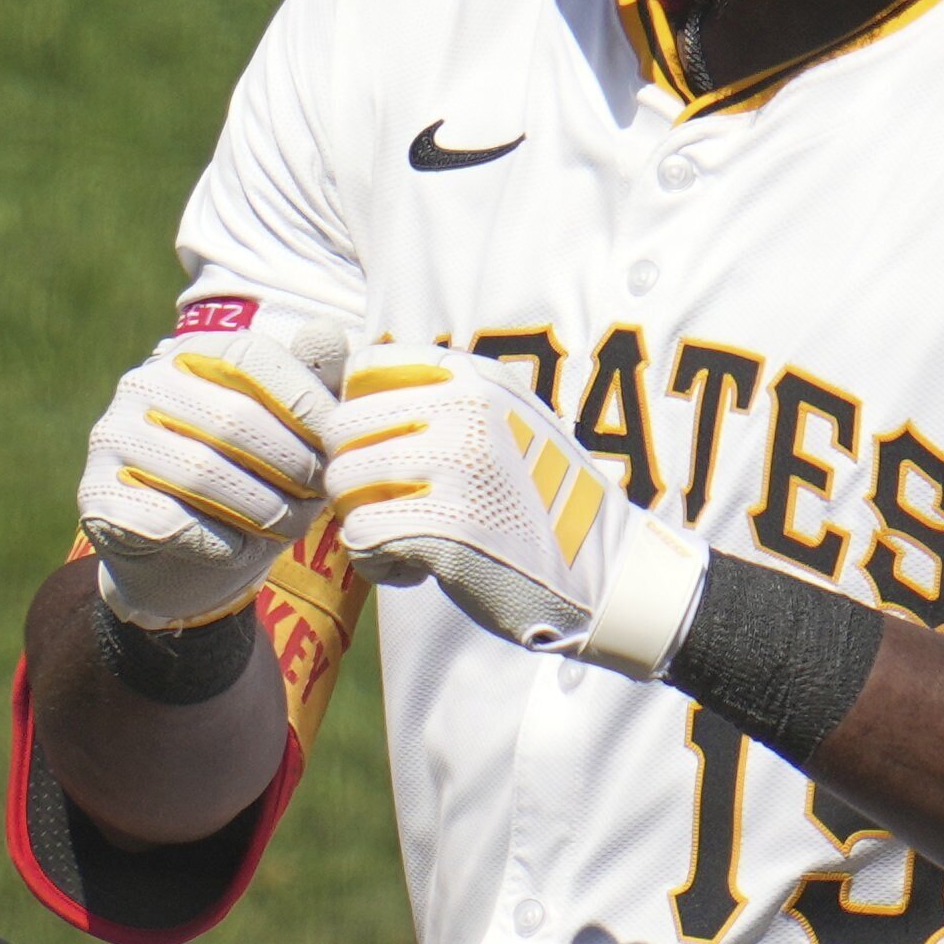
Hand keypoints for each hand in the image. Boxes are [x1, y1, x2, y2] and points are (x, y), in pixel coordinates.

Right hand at [76, 295, 352, 629]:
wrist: (181, 559)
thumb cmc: (247, 480)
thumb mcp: (286, 432)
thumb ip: (310, 383)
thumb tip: (327, 331)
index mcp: (188, 352)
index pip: (251, 357)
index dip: (304, 402)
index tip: (336, 446)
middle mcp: (140, 384)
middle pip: (233, 418)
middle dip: (291, 465)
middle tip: (320, 496)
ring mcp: (110, 438)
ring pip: (203, 473)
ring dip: (263, 508)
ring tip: (291, 526)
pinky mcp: (97, 496)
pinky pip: (171, 521)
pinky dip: (221, 542)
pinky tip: (241, 549)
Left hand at [327, 344, 707, 668]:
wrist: (603, 571)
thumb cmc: (539, 500)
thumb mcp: (502, 419)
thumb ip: (439, 398)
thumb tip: (347, 382)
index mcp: (473, 378)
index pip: (364, 372)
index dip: (356, 419)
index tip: (382, 454)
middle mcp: (464, 411)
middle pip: (340, 428)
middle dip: (352, 474)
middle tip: (390, 508)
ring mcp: (456, 466)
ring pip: (343, 482)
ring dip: (361, 521)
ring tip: (405, 540)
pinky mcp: (445, 527)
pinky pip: (360, 536)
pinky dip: (376, 564)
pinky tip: (414, 571)